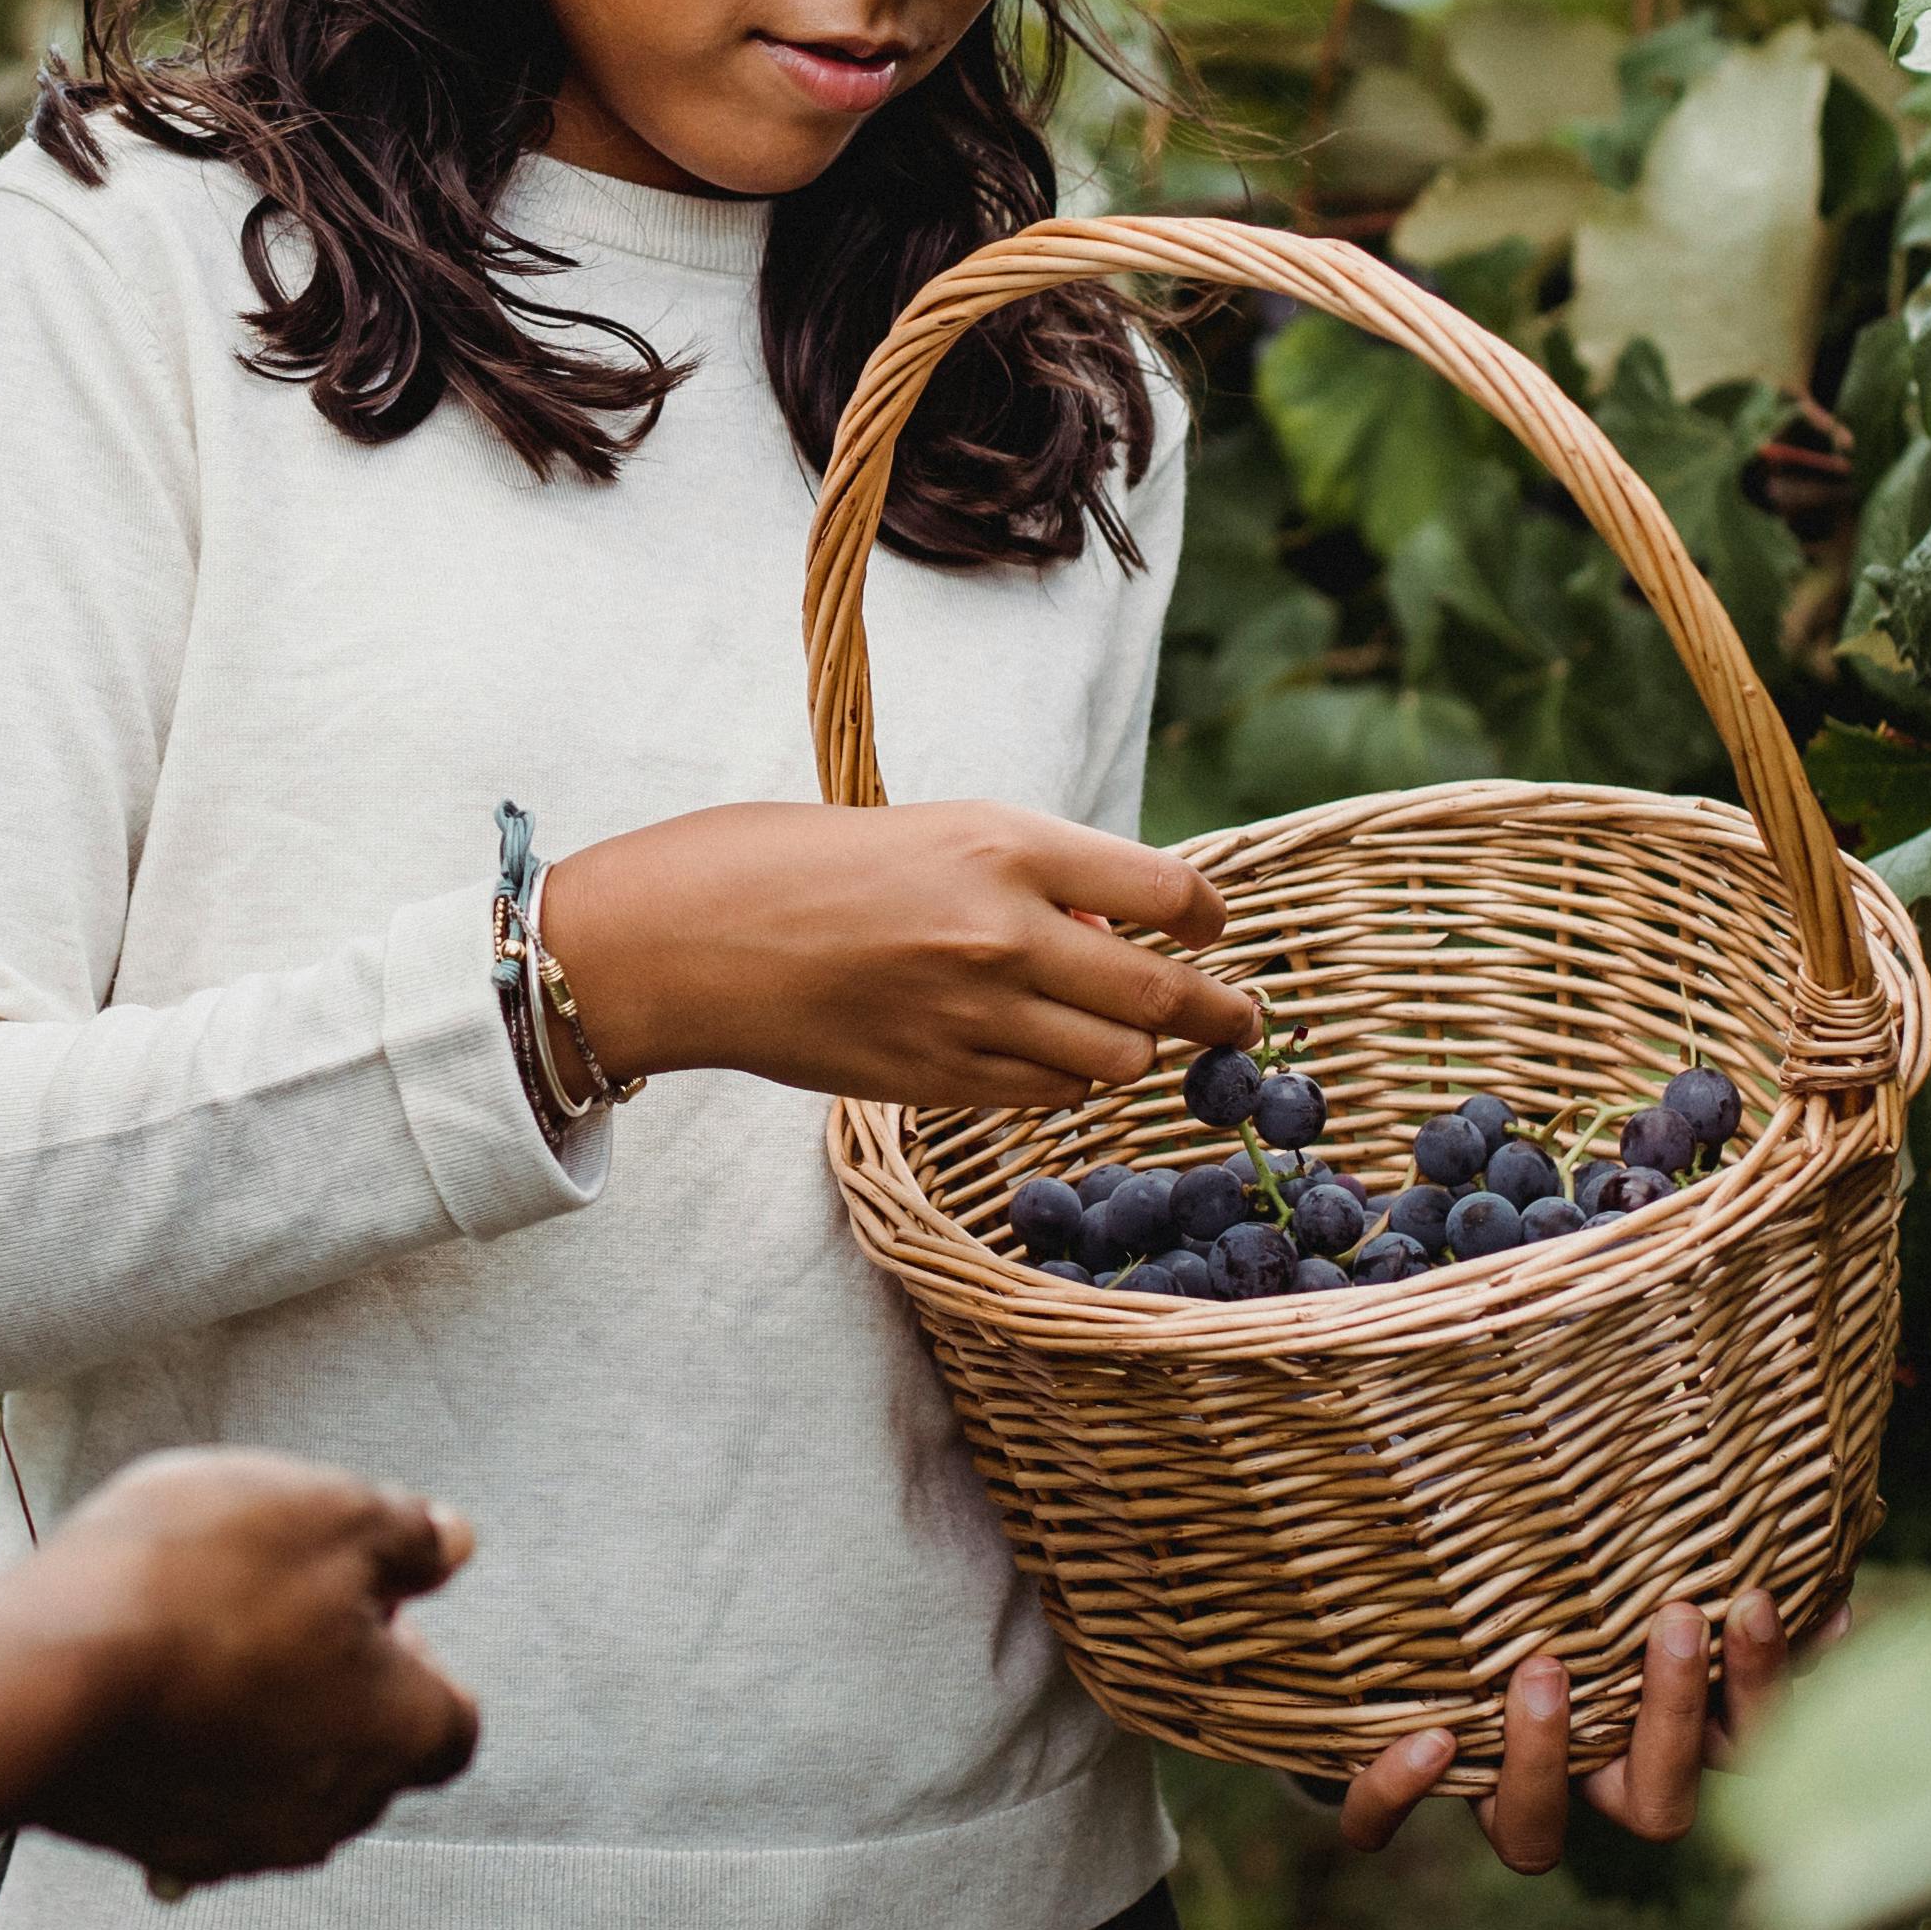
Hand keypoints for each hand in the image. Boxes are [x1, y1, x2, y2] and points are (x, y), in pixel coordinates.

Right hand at [14, 1450, 480, 1887]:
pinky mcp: (163, 1851)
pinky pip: (205, 1803)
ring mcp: (246, 1842)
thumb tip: (452, 1543)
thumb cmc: (196, 1582)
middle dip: (342, 1683)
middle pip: (369, 1752)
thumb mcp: (326, 1513)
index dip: (421, 1654)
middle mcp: (336, 1810)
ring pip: (287, 1780)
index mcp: (400, 1733)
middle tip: (279, 1609)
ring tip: (205, 1642)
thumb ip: (407, 1535)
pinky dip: (195, 1754)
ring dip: (266, 1719)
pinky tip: (151, 1694)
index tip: (365, 1601)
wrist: (42, 1675)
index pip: (454, 1719)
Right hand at [536, 799, 1252, 1109]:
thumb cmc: (799, 862)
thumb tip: (1110, 933)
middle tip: (1240, 1023)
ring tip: (1121, 1042)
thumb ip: (1027, 877)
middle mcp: (1006, 933)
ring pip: (1112, 1063)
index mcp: (1007, 845)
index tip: (1212, 931)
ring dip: (1127, 1053)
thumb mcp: (931, 832)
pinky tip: (1041, 1061)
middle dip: (1218, 1015)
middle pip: (1162, 997)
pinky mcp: (938, 1081)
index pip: (1166, 891)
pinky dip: (1061, 1083)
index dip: (1207, 919)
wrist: (690, 937)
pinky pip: (1045, 1097)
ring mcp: (973, 1016)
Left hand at [1336, 1590, 1798, 1866]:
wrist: (1394, 1594)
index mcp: (1656, 1738)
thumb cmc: (1551, 1564)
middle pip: (1658, 1809)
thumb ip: (1724, 1558)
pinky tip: (1426, 1739)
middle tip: (1675, 1618)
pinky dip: (1397, 1796)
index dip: (1761, 1692)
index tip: (1756, 1600)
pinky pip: (1380, 1826)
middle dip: (1672, 1717)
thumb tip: (1835, 1557)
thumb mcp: (1638, 1557)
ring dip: (1546, 1760)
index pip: (1742, 1749)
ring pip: (1531, 1840)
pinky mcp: (1396, 1788)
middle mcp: (1583, 1782)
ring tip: (1544, 1667)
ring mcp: (1492, 1794)